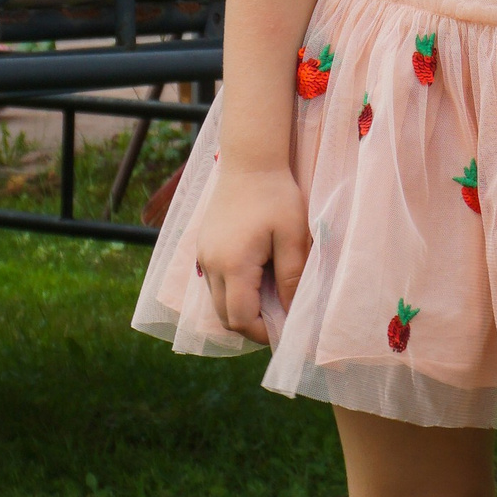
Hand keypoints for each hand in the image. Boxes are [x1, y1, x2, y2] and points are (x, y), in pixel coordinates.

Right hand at [195, 164, 310, 342]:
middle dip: (252, 326)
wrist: (249, 162)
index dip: (262, 333)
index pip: (241, 319)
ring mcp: (203, 257)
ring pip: (217, 302)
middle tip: (281, 320)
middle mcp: (210, 265)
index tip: (286, 331)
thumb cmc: (276, 196)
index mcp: (233, 265)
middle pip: (225, 316)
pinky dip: (233, 292)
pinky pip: (214, 284)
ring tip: (272, 299)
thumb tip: (292, 312)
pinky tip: (257, 280)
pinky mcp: (203, 248)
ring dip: (242, 309)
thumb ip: (292, 277)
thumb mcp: (293, 237)